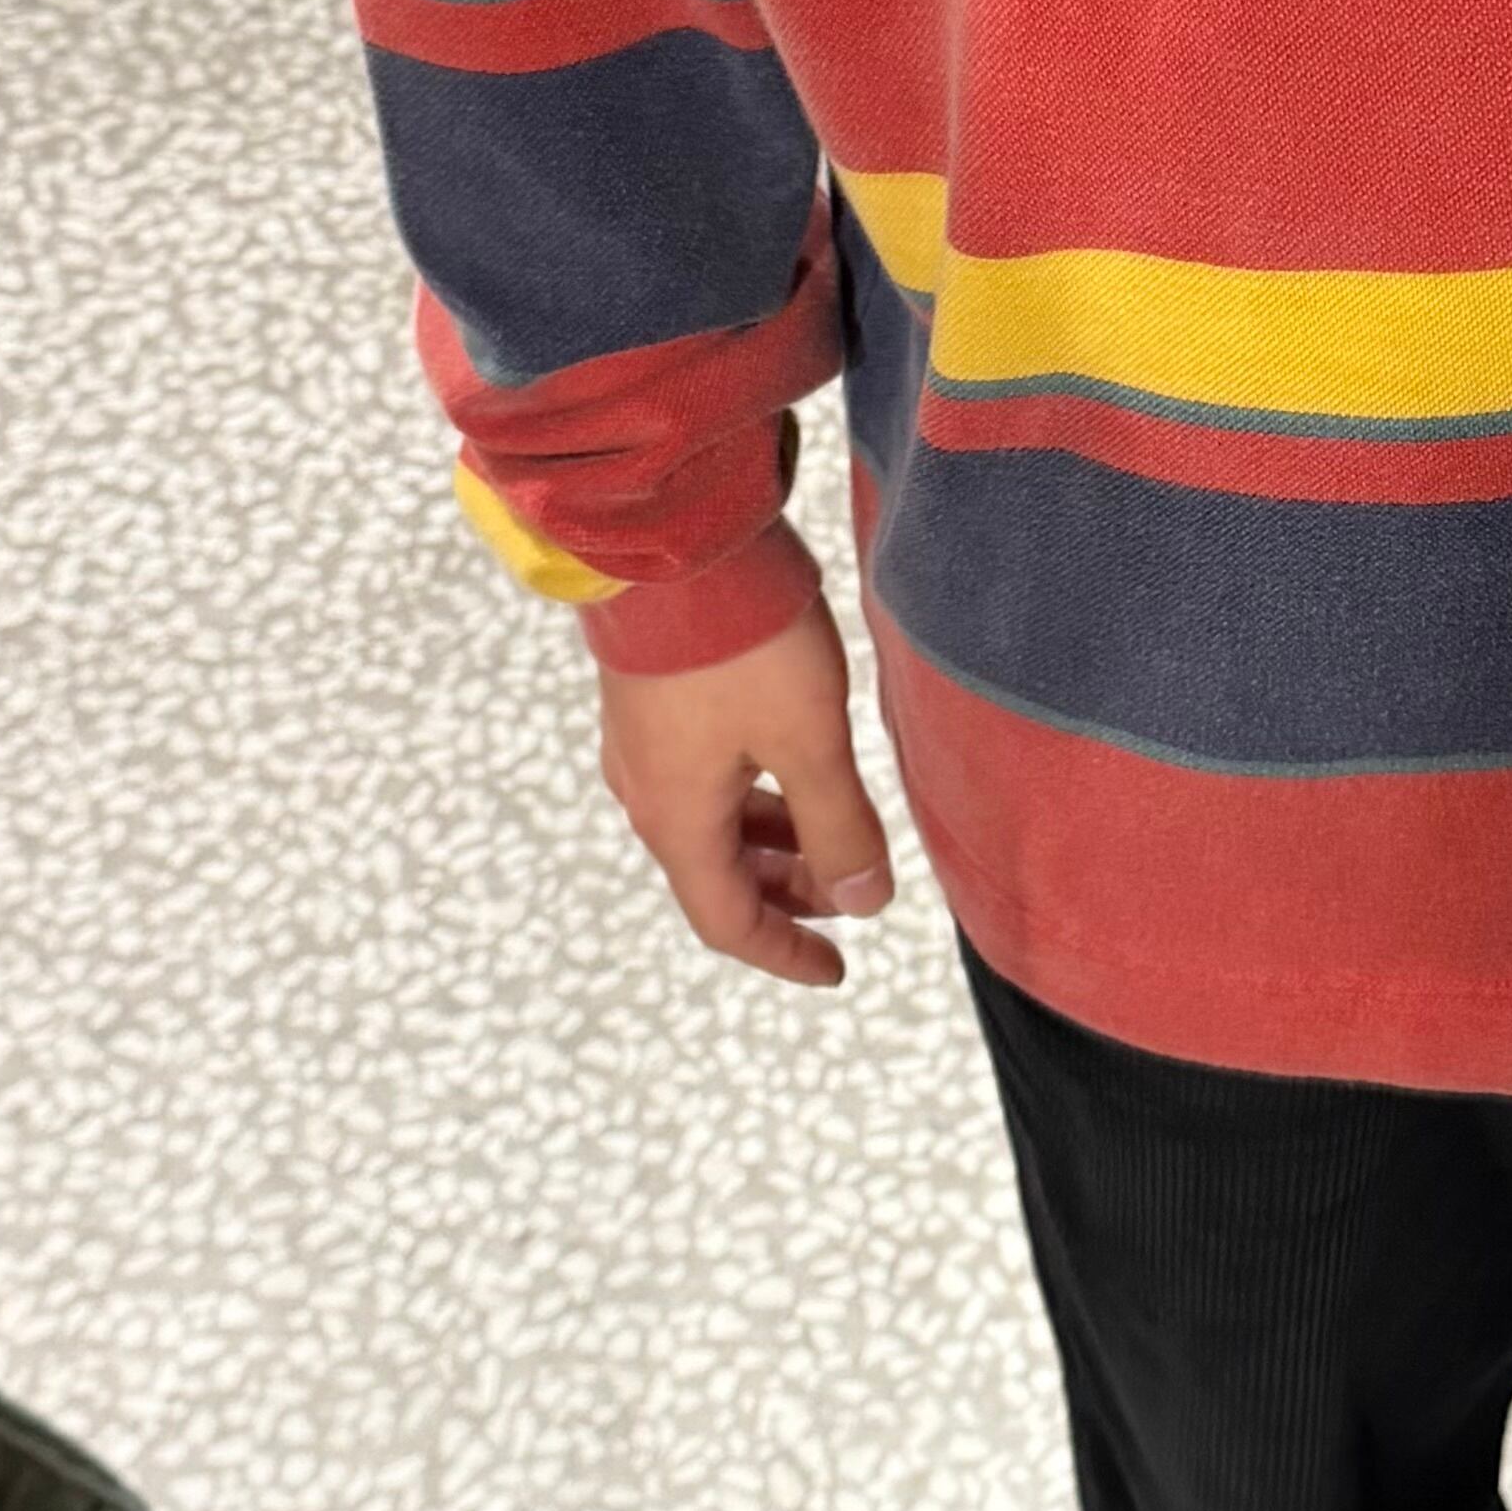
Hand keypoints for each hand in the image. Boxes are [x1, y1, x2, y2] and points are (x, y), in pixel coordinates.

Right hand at [595, 596, 898, 989]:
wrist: (673, 541)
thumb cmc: (742, 643)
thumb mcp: (810, 740)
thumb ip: (840, 826)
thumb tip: (867, 902)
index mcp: (679, 821)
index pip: (728, 921)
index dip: (786, 953)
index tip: (838, 969)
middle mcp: (649, 793)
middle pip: (719, 874)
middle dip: (789, 894)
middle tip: (853, 894)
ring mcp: (644, 743)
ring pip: (713, 821)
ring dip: (774, 841)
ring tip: (836, 832)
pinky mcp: (653, 699)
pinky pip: (703, 776)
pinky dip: (754, 794)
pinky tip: (796, 766)